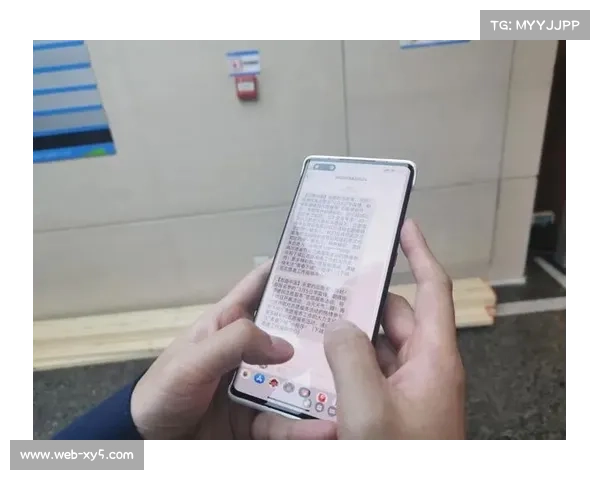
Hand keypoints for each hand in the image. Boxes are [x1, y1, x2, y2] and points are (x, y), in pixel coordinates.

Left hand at [130, 261, 335, 439]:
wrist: (149, 444)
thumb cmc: (162, 391)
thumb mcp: (192, 361)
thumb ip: (234, 343)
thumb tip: (287, 347)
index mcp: (228, 324)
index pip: (259, 287)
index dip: (285, 271)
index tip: (322, 261)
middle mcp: (247, 351)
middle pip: (290, 335)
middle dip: (320, 332)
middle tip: (359, 326)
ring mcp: (255, 386)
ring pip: (296, 382)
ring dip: (321, 388)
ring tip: (351, 389)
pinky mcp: (258, 420)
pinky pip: (287, 424)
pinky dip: (307, 429)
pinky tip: (327, 431)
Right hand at [323, 219, 465, 438]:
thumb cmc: (399, 461)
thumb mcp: (369, 411)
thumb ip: (350, 357)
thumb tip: (338, 327)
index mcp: (433, 359)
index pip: (432, 291)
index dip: (420, 254)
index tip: (404, 227)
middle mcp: (422, 369)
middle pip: (392, 318)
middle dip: (361, 302)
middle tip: (327, 288)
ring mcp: (405, 390)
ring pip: (375, 346)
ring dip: (346, 337)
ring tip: (311, 326)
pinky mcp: (389, 408)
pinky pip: (366, 373)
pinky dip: (343, 365)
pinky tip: (314, 368)